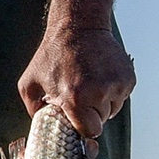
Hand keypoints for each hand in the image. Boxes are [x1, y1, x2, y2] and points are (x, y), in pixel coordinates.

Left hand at [18, 23, 134, 140]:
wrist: (79, 26)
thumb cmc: (53, 54)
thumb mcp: (30, 82)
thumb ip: (33, 109)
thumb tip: (42, 127)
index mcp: (76, 97)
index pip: (89, 131)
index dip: (82, 126)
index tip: (76, 117)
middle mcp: (100, 92)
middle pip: (102, 121)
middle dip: (91, 113)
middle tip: (80, 93)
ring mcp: (117, 85)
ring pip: (113, 109)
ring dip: (102, 102)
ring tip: (89, 82)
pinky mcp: (128, 78)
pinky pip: (122, 96)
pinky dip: (112, 91)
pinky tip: (100, 75)